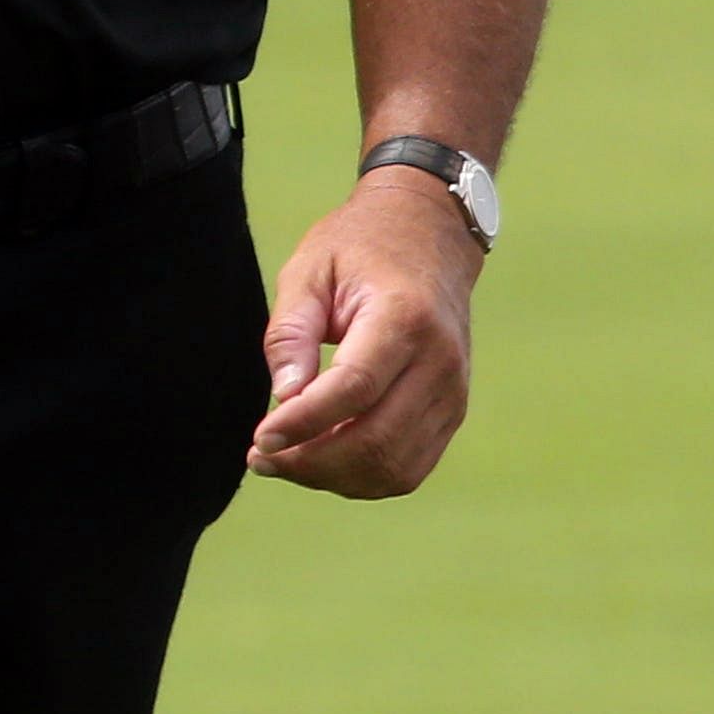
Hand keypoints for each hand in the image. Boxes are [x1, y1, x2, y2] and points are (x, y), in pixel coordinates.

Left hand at [246, 170, 481, 497]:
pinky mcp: (452, 412)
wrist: (429, 235)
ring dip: (336, 478)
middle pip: (378, 441)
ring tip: (287, 461)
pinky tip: (323, 459)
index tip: (260, 441)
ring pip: (396, 468)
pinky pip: (409, 467)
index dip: (304, 423)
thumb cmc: (359, 249)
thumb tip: (283, 400)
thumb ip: (291, 334)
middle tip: (262, 458)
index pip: (354, 389)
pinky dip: (363, 476)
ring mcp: (453, 393)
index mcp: (404, 318)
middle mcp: (440, 362)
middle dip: (313, 462)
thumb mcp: (308, 271)